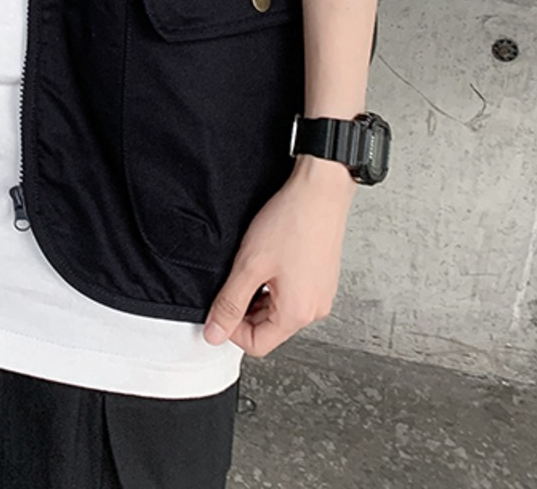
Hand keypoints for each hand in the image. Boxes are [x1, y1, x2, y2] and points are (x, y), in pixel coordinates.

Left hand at [202, 155, 356, 354]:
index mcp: (298, 313)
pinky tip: (266, 259)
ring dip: (258, 295)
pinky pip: (291, 293)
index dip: (232, 329)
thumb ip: (230, 303)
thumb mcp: (250, 265)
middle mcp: (314, 309)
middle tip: (232, 280)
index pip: (258, 345)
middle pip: (269, 328)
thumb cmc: (291, 222)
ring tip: (250, 265)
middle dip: (245, 310)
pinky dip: (273, 284)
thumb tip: (215, 334)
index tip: (219, 306)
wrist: (319, 191)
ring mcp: (320, 293)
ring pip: (279, 310)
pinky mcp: (321, 278)